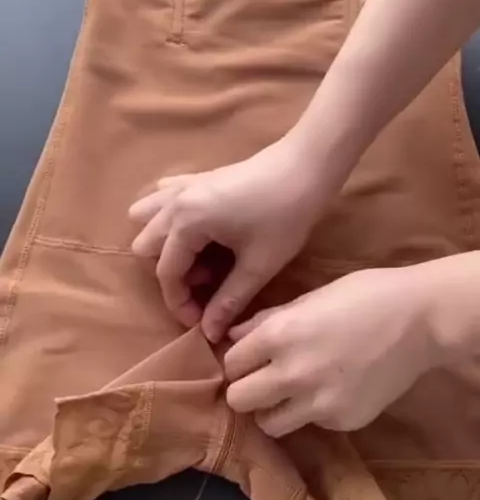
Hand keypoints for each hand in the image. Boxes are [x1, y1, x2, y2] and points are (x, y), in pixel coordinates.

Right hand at [129, 134, 322, 342]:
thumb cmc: (285, 216)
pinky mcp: (198, 179)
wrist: (307, 165)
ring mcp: (184, 186)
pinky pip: (166, 199)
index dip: (180, 303)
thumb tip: (209, 333)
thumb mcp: (258, 266)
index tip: (201, 323)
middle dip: (173, 276)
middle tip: (206, 290)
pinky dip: (172, 219)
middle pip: (151, 247)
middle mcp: (175, 203)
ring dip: (168, 246)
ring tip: (202, 262)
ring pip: (152, 221)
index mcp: (185, 223)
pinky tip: (195, 230)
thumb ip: (229, 301)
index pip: (166, 273)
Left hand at [224, 266, 440, 435]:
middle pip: (238, 400)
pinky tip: (334, 390)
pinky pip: (310, 424)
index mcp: (279, 335)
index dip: (238, 361)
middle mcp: (292, 374)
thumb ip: (265, 321)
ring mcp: (318, 403)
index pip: (230, 364)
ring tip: (292, 394)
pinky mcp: (342, 421)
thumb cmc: (364, 296)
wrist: (422, 320)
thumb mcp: (309, 297)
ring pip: (268, 424)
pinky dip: (313, 412)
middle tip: (263, 381)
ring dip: (273, 410)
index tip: (250, 360)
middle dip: (246, 390)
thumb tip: (232, 337)